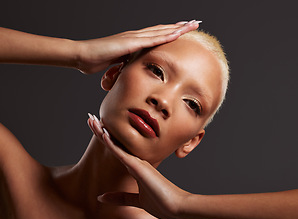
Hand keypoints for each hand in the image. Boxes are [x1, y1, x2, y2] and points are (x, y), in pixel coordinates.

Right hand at [77, 20, 200, 73]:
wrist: (83, 56)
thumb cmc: (97, 60)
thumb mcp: (117, 63)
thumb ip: (126, 63)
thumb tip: (131, 68)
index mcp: (133, 41)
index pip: (156, 35)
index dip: (171, 32)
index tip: (183, 31)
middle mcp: (135, 36)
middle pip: (162, 30)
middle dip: (179, 27)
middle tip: (194, 23)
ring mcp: (133, 38)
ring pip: (160, 32)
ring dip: (177, 28)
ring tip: (191, 25)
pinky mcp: (129, 43)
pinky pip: (151, 40)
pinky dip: (165, 36)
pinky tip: (176, 34)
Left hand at [87, 114, 190, 218]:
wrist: (177, 207)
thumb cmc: (161, 203)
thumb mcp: (135, 201)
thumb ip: (118, 198)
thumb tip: (100, 197)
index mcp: (135, 167)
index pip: (116, 149)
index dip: (105, 138)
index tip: (96, 128)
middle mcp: (135, 161)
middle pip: (114, 142)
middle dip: (101, 130)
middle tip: (90, 118)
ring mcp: (137, 162)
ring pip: (115, 144)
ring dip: (102, 131)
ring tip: (91, 119)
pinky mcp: (139, 167)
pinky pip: (121, 153)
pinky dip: (111, 143)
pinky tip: (102, 134)